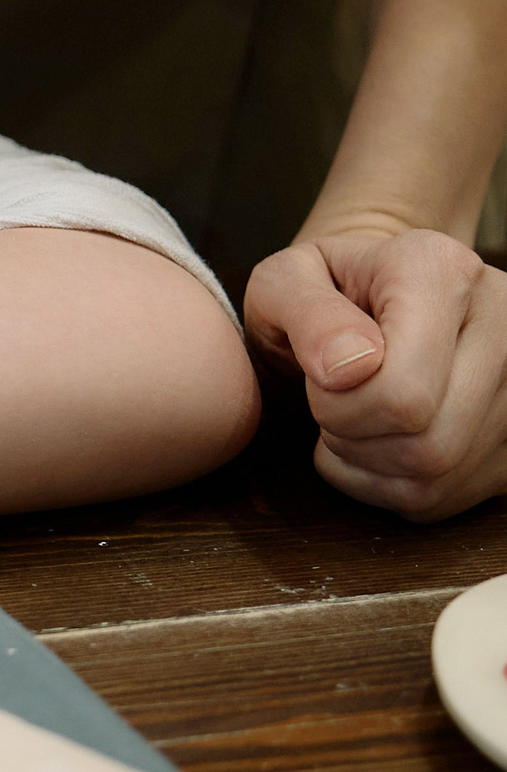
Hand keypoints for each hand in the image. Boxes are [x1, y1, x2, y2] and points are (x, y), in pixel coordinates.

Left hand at [246, 228, 506, 519]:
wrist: (375, 293)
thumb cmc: (325, 289)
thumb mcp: (286, 282)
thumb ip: (306, 314)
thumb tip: (345, 369)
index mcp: (442, 274)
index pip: (402, 393)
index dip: (337, 403)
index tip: (319, 374)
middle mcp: (504, 326)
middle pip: (426, 443)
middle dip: (350, 435)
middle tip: (330, 398)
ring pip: (436, 478)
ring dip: (366, 462)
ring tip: (354, 414)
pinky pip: (441, 498)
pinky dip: (388, 483)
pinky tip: (378, 439)